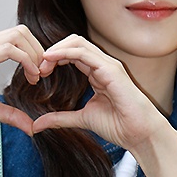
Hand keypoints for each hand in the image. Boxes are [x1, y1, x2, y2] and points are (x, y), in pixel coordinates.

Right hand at [0, 27, 45, 137]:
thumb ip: (11, 114)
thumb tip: (31, 126)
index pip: (16, 38)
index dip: (33, 53)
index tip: (40, 75)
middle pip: (20, 31)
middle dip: (38, 50)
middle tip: (43, 74)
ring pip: (17, 35)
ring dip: (34, 54)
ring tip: (37, 76)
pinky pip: (10, 49)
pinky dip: (26, 60)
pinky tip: (30, 77)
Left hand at [30, 36, 170, 155]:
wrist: (139, 134)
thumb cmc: (119, 126)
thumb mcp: (82, 119)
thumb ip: (60, 118)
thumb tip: (38, 124)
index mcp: (97, 73)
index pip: (72, 54)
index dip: (54, 59)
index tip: (40, 72)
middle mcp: (103, 65)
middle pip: (73, 43)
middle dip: (53, 51)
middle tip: (38, 66)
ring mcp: (108, 65)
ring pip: (78, 42)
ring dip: (56, 50)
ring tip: (43, 62)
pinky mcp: (111, 70)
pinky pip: (85, 53)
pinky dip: (65, 53)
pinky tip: (51, 59)